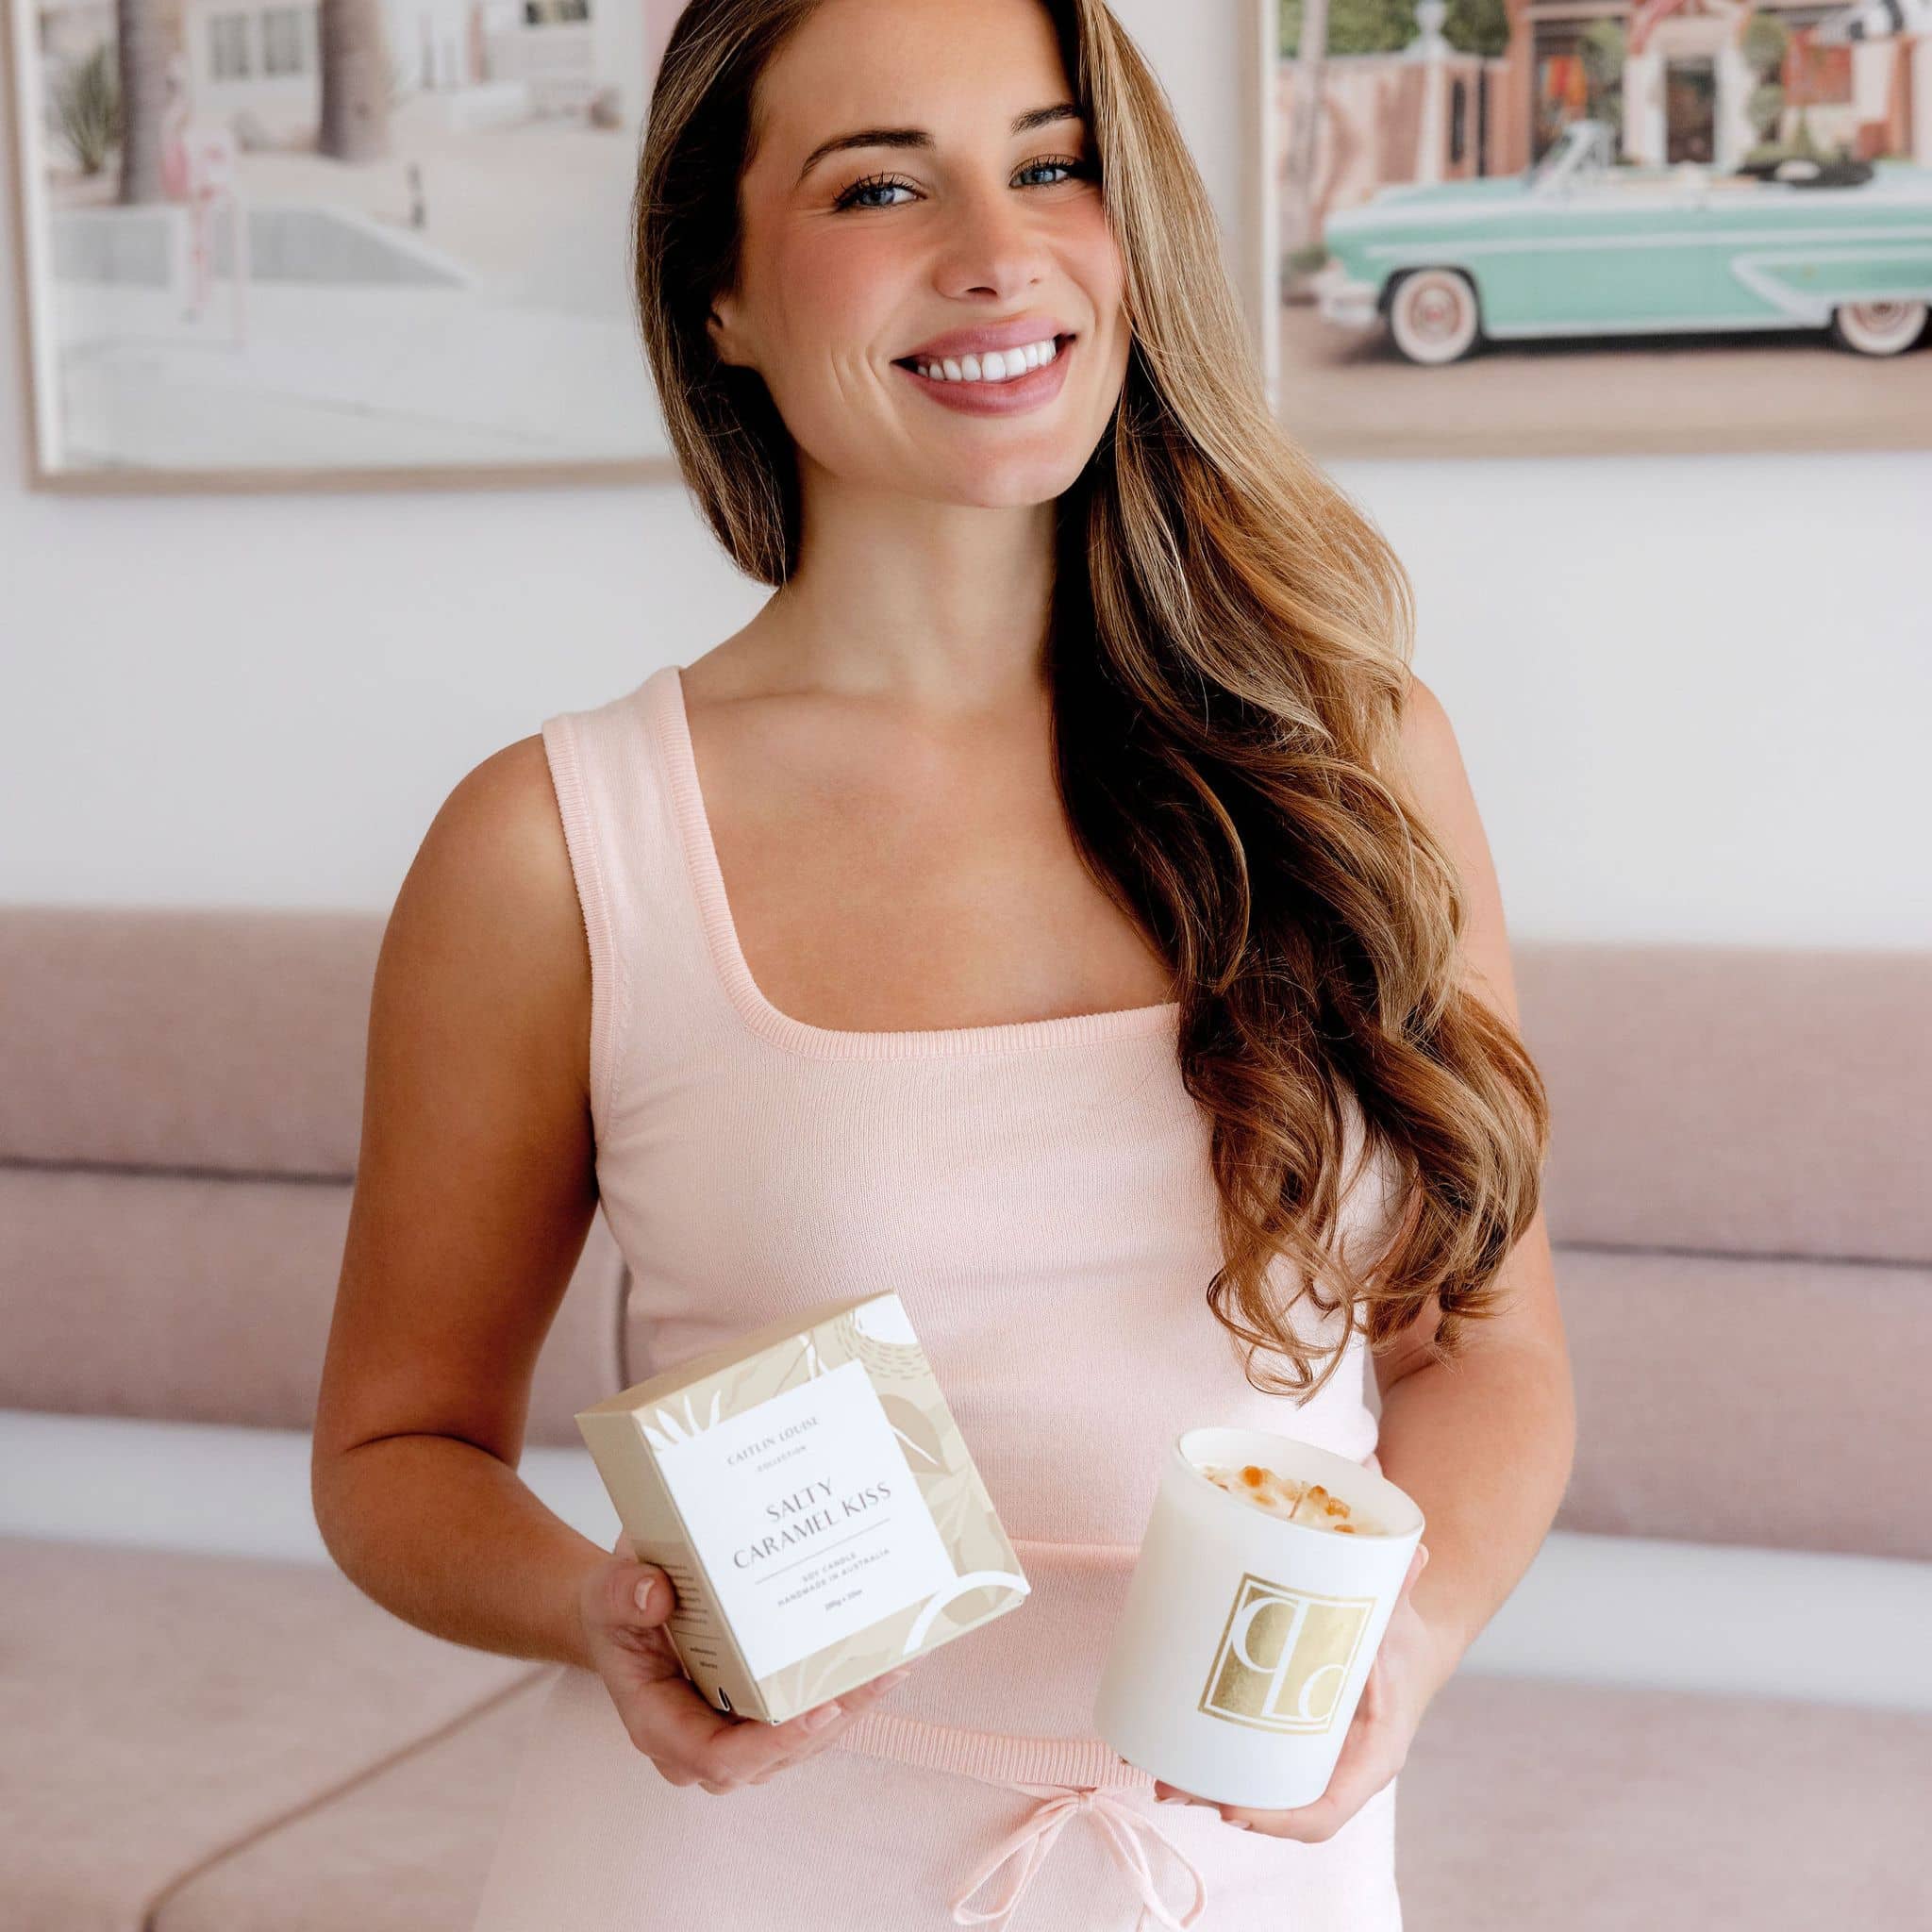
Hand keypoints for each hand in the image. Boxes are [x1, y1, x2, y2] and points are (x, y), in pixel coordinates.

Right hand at [576, 1530, 913, 1793]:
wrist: (628, 1608)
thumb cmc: (618, 1605)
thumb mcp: (607, 1590)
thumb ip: (624, 1593)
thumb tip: (657, 1595)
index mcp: (659, 1723)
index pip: (719, 1757)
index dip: (773, 1742)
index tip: (819, 1708)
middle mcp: (700, 1741)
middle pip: (776, 1754)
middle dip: (833, 1718)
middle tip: (881, 1672)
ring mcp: (735, 1732)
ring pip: (803, 1739)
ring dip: (853, 1705)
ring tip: (898, 1659)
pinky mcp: (761, 1714)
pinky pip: (809, 1714)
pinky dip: (847, 1690)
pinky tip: (886, 1654)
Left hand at [1153, 1536, 1438, 1841]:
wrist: (1406, 1649)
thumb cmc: (1403, 1640)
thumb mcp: (1402, 1621)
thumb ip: (1401, 1590)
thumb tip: (1414, 1550)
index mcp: (1370, 1756)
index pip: (1325, 1810)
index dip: (1280, 1819)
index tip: (1233, 1811)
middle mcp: (1336, 1770)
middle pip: (1275, 1807)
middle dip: (1221, 1802)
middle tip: (1169, 1785)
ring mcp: (1308, 1759)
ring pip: (1254, 1791)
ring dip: (1203, 1787)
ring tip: (1153, 1771)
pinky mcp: (1287, 1741)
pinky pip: (1249, 1764)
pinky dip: (1209, 1763)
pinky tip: (1164, 1751)